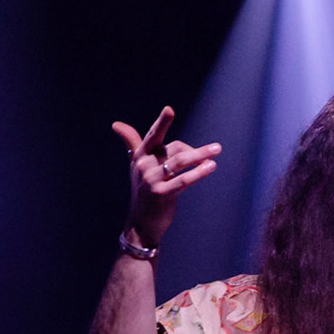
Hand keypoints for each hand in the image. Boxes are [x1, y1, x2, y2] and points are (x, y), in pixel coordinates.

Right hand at [112, 107, 220, 248]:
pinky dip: (198, 173)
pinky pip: (182, 180)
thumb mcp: (137, 166)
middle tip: (217, 148)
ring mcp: (151, 180)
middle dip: (195, 150)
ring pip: (179, 162)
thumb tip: (116, 124)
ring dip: (200, 155)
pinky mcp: (160, 194)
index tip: (169, 110)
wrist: (142, 223)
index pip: (153, 136)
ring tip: (216, 152)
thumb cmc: (144, 192)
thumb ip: (132, 143)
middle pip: (174, 149)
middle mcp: (143, 165)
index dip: (162, 123)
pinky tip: (210, 167)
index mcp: (140, 156)